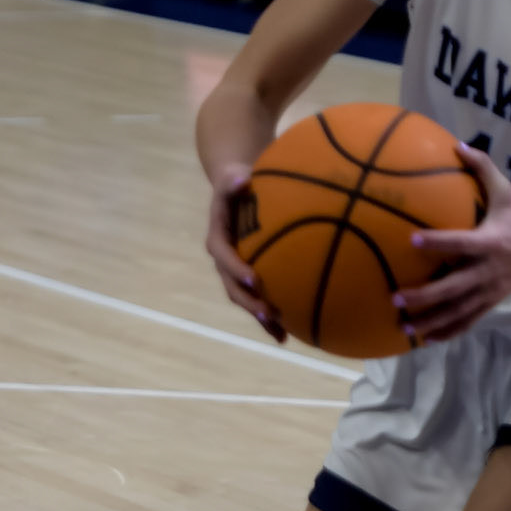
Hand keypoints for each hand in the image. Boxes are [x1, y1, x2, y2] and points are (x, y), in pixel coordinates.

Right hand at [205, 166, 285, 339]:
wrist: (237, 190)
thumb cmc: (237, 182)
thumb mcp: (232, 176)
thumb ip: (234, 181)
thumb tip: (241, 179)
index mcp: (219, 240)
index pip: (224, 257)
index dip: (237, 269)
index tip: (254, 278)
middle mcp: (225, 261)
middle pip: (234, 287)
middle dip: (250, 303)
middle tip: (268, 313)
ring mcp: (237, 272)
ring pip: (246, 300)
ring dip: (262, 318)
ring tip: (281, 333)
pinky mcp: (251, 276)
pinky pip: (261, 298)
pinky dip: (273, 316)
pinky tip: (292, 332)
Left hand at [394, 144, 510, 342]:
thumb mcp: (507, 192)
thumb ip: (482, 169)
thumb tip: (457, 144)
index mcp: (491, 243)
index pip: (461, 243)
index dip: (438, 242)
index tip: (412, 239)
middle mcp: (488, 271)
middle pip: (454, 288)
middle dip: (426, 295)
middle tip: (396, 296)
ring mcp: (489, 292)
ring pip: (457, 311)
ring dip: (430, 321)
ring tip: (403, 326)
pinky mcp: (489, 304)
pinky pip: (467, 321)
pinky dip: (447, 332)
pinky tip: (424, 340)